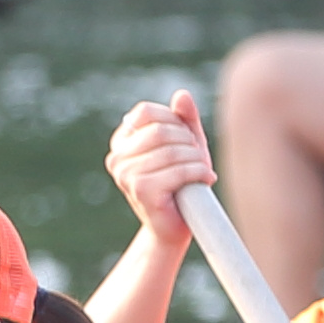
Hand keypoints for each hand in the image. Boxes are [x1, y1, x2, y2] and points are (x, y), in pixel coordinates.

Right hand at [104, 88, 215, 239]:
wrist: (175, 227)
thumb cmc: (181, 182)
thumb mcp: (185, 144)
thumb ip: (184, 119)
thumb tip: (182, 95)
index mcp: (121, 142)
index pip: (146, 112)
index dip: (173, 120)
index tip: (187, 140)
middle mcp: (117, 158)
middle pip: (159, 130)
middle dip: (188, 141)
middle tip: (199, 157)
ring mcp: (125, 175)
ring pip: (171, 150)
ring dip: (197, 159)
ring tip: (204, 170)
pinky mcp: (141, 190)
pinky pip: (177, 170)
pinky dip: (198, 172)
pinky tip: (206, 179)